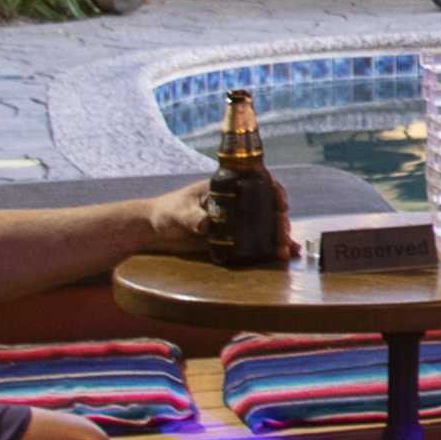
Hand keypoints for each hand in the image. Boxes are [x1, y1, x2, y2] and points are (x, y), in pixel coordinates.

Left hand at [143, 180, 288, 263]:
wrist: (154, 232)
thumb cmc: (165, 212)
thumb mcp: (177, 213)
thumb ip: (191, 217)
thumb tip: (206, 225)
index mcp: (226, 187)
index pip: (257, 182)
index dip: (274, 190)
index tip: (281, 203)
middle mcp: (236, 203)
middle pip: (267, 207)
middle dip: (280, 221)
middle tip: (282, 235)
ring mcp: (236, 222)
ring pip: (265, 226)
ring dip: (279, 237)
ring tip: (286, 251)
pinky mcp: (232, 240)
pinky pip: (256, 243)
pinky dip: (271, 249)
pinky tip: (286, 256)